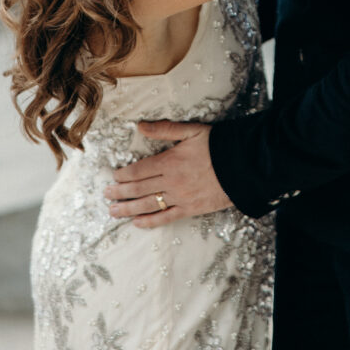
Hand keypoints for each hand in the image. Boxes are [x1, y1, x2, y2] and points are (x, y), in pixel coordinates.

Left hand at [104, 121, 231, 227]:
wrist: (243, 166)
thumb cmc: (218, 145)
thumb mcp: (192, 130)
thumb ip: (164, 129)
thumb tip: (140, 126)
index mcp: (169, 161)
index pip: (138, 170)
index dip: (123, 175)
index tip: (113, 178)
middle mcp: (171, 182)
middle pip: (138, 189)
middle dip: (120, 193)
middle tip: (106, 196)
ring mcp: (180, 197)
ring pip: (147, 205)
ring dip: (128, 209)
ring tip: (113, 212)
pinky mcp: (190, 209)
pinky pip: (165, 217)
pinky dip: (150, 222)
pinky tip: (137, 223)